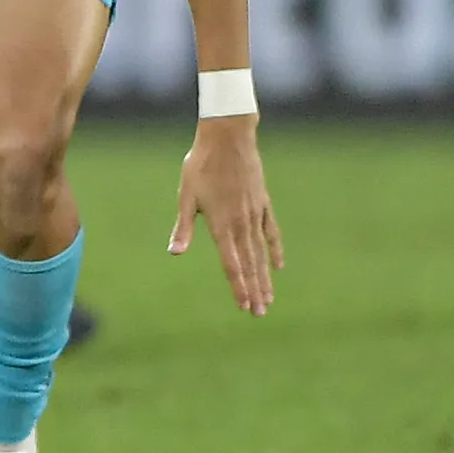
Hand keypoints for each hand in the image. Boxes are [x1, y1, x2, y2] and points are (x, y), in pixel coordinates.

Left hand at [168, 115, 282, 315]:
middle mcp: (241, 224)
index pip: (231, 264)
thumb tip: (174, 253)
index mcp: (220, 224)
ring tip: (269, 299)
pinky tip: (279, 266)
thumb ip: (182, 227)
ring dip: (265, 277)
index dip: (238, 286)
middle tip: (259, 313)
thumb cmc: (200, 165)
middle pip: (249, 264)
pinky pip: (272, 232)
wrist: (228, 138)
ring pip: (262, 253)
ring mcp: (255, 214)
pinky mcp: (263, 204)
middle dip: (254, 290)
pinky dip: (275, 250)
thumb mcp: (186, 196)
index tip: (244, 306)